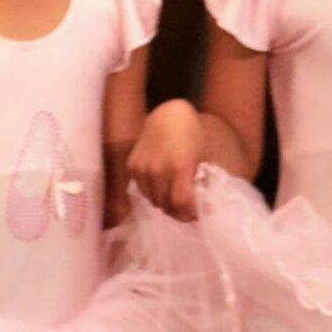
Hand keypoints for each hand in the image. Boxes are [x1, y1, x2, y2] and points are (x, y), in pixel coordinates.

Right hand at [127, 100, 204, 219]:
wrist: (167, 115)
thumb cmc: (190, 133)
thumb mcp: (199, 156)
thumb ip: (195, 179)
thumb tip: (197, 202)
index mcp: (179, 167)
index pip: (181, 202)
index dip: (189, 213)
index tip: (195, 215)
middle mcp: (158, 171)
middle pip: (165, 204)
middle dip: (176, 212)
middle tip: (184, 212)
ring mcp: (142, 169)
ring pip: (151, 199)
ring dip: (162, 204)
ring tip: (171, 202)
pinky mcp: (132, 166)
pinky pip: (141, 189)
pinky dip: (151, 193)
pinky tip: (159, 189)